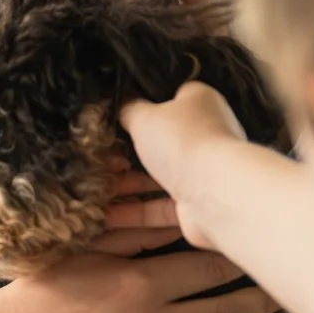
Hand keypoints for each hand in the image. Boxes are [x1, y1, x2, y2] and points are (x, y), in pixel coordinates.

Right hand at [0, 233, 284, 312]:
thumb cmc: (45, 289)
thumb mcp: (88, 249)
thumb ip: (138, 234)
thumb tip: (183, 213)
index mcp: (139, 283)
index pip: (208, 264)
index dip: (240, 250)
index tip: (262, 236)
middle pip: (226, 304)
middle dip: (259, 287)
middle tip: (285, 272)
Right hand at [117, 82, 248, 253]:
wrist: (214, 192)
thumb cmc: (183, 141)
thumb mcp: (145, 116)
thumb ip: (130, 109)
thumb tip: (123, 104)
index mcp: (201, 103)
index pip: (174, 97)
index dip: (148, 104)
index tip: (122, 115)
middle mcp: (206, 136)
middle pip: (165, 141)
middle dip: (134, 151)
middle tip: (104, 155)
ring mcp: (203, 172)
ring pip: (160, 177)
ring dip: (130, 185)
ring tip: (99, 186)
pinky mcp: (196, 205)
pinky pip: (160, 208)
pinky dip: (136, 213)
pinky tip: (108, 215)